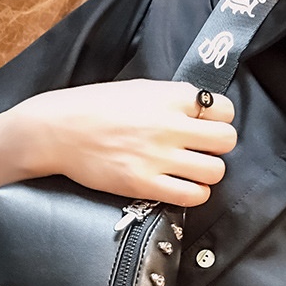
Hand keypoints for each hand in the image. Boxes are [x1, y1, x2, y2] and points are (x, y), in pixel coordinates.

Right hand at [0, 79, 236, 208]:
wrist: (58, 130)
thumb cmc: (95, 107)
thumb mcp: (139, 89)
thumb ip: (172, 98)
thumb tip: (201, 110)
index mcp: (169, 97)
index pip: (223, 109)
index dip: (219, 120)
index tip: (206, 127)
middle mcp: (169, 125)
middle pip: (226, 140)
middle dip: (218, 147)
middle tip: (202, 151)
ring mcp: (157, 156)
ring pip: (215, 170)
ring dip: (208, 173)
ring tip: (193, 172)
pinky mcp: (144, 184)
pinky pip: (192, 195)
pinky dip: (195, 194)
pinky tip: (184, 188)